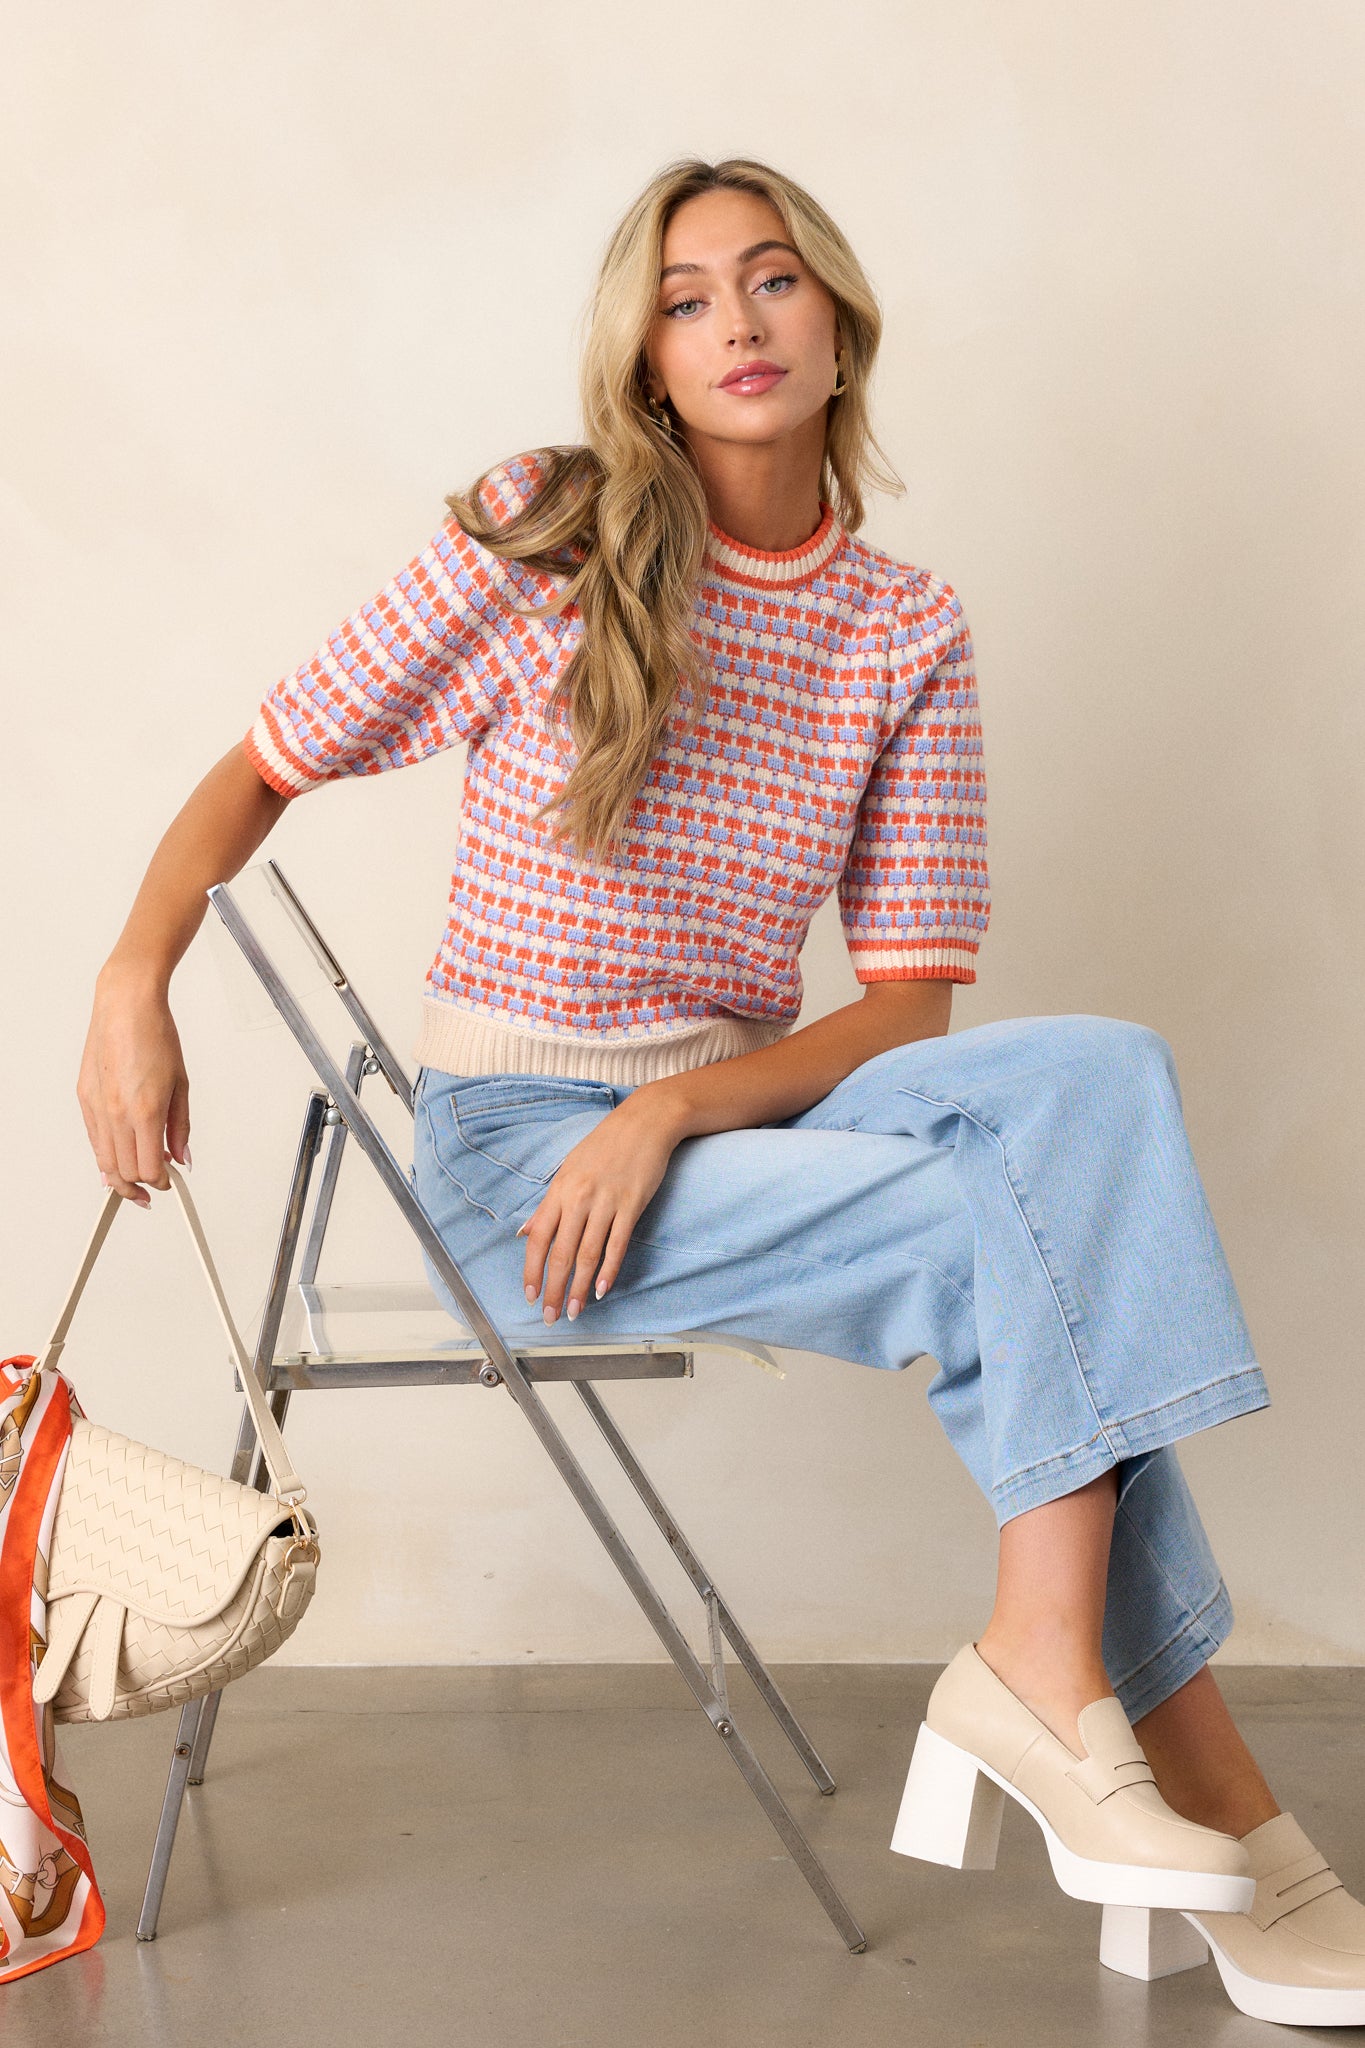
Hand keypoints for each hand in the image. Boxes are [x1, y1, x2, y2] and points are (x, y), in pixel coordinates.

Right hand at [77, 963, 190, 1207]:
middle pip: (124, 1171)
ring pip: (105, 1161)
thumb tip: (182, 1156)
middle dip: (140, 1185)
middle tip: (155, 1186)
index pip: (148, 1169)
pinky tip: (119, 1155)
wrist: (126, 1007)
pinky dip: (107, 1154)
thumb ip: (181, 1126)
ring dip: (121, 1175)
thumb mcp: (182, 1084)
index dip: (160, 1182)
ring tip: (137, 1178)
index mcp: (144, 1111)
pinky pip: (94, 1139)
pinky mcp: (84, 1099)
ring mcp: (96, 1107)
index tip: (169, 1182)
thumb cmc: (155, 1036)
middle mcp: (116, 1113)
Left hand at [517, 1091, 688, 1323]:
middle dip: (553, 1289)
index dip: (531, 1270)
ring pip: (587, 1255)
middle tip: (549, 1316)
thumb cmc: (605, 1146)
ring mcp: (606, 1202)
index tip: (529, 1295)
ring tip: (573, 1311)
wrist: (645, 1122)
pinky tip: (601, 1290)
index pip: (538, 1238)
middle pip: (560, 1253)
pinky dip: (609, 1270)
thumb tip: (524, 1232)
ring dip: (578, 1288)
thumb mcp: (568, 1169)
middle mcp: (579, 1198)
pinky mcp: (632, 1204)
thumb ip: (547, 1205)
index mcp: (559, 1190)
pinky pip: (617, 1244)